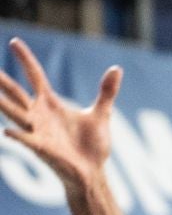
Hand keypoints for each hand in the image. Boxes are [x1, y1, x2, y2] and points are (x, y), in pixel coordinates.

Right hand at [0, 37, 119, 191]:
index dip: (25, 59)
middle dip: (1, 80)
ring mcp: (38, 131)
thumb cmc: (92, 146)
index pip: (34, 75)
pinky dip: (18, 135)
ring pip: (14, 113)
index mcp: (50, 104)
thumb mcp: (101, 114)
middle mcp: (39, 115)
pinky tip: (7, 130)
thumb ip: (106, 92)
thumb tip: (117, 69)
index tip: (14, 41)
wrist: (93, 173)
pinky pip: (27, 140)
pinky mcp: (43, 148)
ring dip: (1, 104)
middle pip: (15, 92)